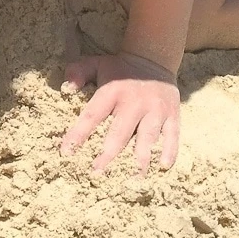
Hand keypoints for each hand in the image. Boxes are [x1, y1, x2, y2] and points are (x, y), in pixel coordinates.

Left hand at [60, 51, 180, 173]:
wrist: (154, 58)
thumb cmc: (119, 69)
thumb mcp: (96, 64)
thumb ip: (78, 72)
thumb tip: (66, 88)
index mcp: (112, 91)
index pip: (92, 115)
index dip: (79, 134)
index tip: (66, 153)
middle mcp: (134, 102)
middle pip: (120, 133)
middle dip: (108, 155)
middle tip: (97, 175)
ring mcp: (155, 109)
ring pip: (147, 138)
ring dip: (139, 160)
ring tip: (131, 180)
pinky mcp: (172, 115)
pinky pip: (172, 136)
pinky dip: (169, 151)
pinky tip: (162, 167)